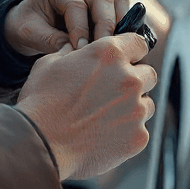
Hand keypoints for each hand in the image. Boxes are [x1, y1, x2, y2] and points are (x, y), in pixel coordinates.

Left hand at [4, 0, 130, 54]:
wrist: (32, 23)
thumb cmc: (29, 24)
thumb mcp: (30, 33)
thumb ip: (51, 40)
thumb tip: (76, 51)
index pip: (75, 4)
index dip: (80, 28)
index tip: (80, 49)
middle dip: (103, 26)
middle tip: (101, 50)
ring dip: (118, 22)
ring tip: (114, 46)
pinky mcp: (107, 1)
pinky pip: (123, 5)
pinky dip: (125, 21)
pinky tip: (121, 41)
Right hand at [15, 33, 156, 180]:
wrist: (41, 144)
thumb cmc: (40, 102)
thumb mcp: (49, 65)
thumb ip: (70, 53)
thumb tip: (75, 50)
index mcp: (109, 54)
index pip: (139, 43)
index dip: (131, 51)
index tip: (124, 60)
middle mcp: (129, 79)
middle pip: (149, 74)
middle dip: (134, 80)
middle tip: (111, 92)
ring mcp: (137, 110)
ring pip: (147, 104)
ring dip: (133, 107)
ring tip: (105, 117)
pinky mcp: (138, 137)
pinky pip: (140, 130)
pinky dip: (126, 132)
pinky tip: (103, 135)